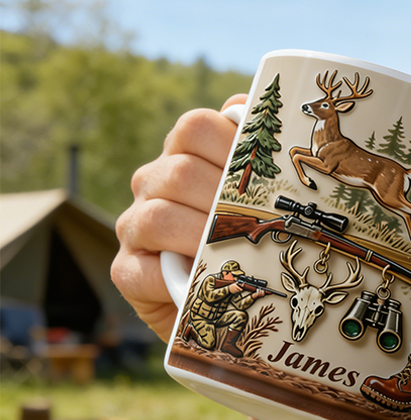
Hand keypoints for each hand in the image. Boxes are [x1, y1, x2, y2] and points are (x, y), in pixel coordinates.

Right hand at [111, 95, 246, 341]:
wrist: (223, 301)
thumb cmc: (247, 238)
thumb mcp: (260, 195)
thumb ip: (261, 157)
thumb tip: (274, 119)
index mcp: (184, 154)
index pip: (195, 127)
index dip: (229, 144)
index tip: (263, 172)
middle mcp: (154, 182)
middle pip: (180, 171)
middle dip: (223, 199)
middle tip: (256, 222)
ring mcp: (135, 224)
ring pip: (158, 216)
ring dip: (201, 237)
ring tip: (231, 251)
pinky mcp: (126, 269)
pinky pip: (141, 270)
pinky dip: (174, 280)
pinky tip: (200, 283)